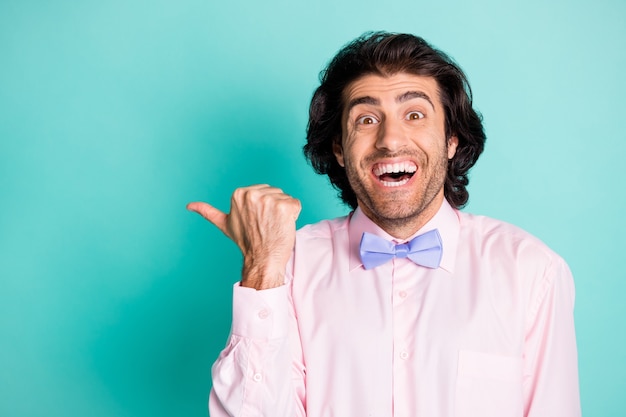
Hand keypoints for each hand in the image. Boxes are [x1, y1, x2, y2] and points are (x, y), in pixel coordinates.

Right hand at [187, 184, 301, 289]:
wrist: (262, 259)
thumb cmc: (247, 242)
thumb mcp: (225, 224)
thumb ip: (208, 211)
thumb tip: (189, 205)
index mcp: (239, 193)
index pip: (263, 191)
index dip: (263, 207)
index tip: (256, 221)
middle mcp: (253, 194)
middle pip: (275, 193)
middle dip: (274, 208)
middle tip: (265, 225)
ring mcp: (270, 200)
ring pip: (285, 198)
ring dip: (284, 213)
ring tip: (273, 226)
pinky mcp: (285, 207)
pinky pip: (296, 204)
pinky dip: (294, 216)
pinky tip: (283, 226)